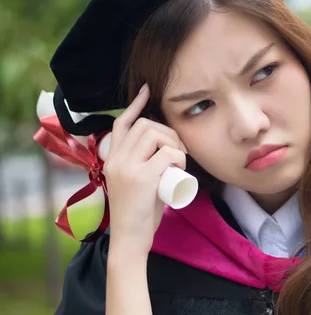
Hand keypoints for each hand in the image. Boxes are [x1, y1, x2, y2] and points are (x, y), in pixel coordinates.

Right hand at [103, 84, 187, 254]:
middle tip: (179, 149)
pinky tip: (180, 168)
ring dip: (174, 143)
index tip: (148, 91)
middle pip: (144, 125)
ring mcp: (127, 168)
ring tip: (179, 161)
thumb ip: (143, 164)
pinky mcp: (141, 178)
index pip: (121, 124)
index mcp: (112, 159)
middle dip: (167, 130)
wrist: (130, 239)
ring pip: (155, 135)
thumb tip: (165, 148)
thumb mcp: (137, 182)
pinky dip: (179, 156)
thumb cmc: (139, 213)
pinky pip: (167, 154)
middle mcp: (116, 160)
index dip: (135, 104)